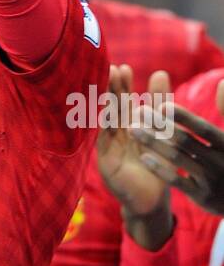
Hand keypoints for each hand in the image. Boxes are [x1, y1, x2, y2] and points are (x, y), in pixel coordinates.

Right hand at [97, 66, 172, 238]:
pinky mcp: (106, 160)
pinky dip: (104, 126)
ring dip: (107, 103)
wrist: (150, 198)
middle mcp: (116, 132)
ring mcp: (109, 145)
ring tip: (108, 86)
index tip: (123, 67)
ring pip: (107, 120)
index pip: (124, 99)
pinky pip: (104, 141)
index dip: (122, 84)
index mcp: (129, 124)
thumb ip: (159, 104)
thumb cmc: (155, 164)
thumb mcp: (162, 131)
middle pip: (113, 106)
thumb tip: (160, 72)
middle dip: (113, 89)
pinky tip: (106, 113)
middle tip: (113, 69)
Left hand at [129, 77, 223, 216]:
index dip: (185, 118)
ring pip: (178, 159)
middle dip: (161, 126)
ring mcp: (210, 181)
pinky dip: (160, 169)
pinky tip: (143, 157)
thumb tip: (221, 83)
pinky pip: (177, 182)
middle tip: (139, 111)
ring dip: (154, 143)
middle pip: (186, 142)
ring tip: (133, 130)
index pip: (204, 129)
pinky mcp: (201, 196)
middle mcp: (220, 163)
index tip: (163, 105)